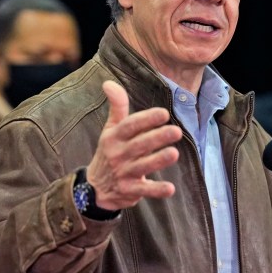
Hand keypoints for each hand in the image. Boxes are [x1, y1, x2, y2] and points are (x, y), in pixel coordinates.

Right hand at [87, 80, 182, 210]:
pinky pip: (144, 190)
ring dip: (158, 160)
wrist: (95, 187)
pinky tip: (171, 189)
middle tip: (176, 131)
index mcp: (114, 137)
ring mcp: (123, 173)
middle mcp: (118, 154)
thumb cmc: (109, 152)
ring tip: (174, 153)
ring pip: (142, 166)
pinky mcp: (129, 190)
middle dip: (156, 138)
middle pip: (138, 145)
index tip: (163, 114)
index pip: (130, 126)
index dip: (146, 119)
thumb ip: (116, 106)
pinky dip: (156, 190)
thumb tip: (109, 82)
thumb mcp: (110, 129)